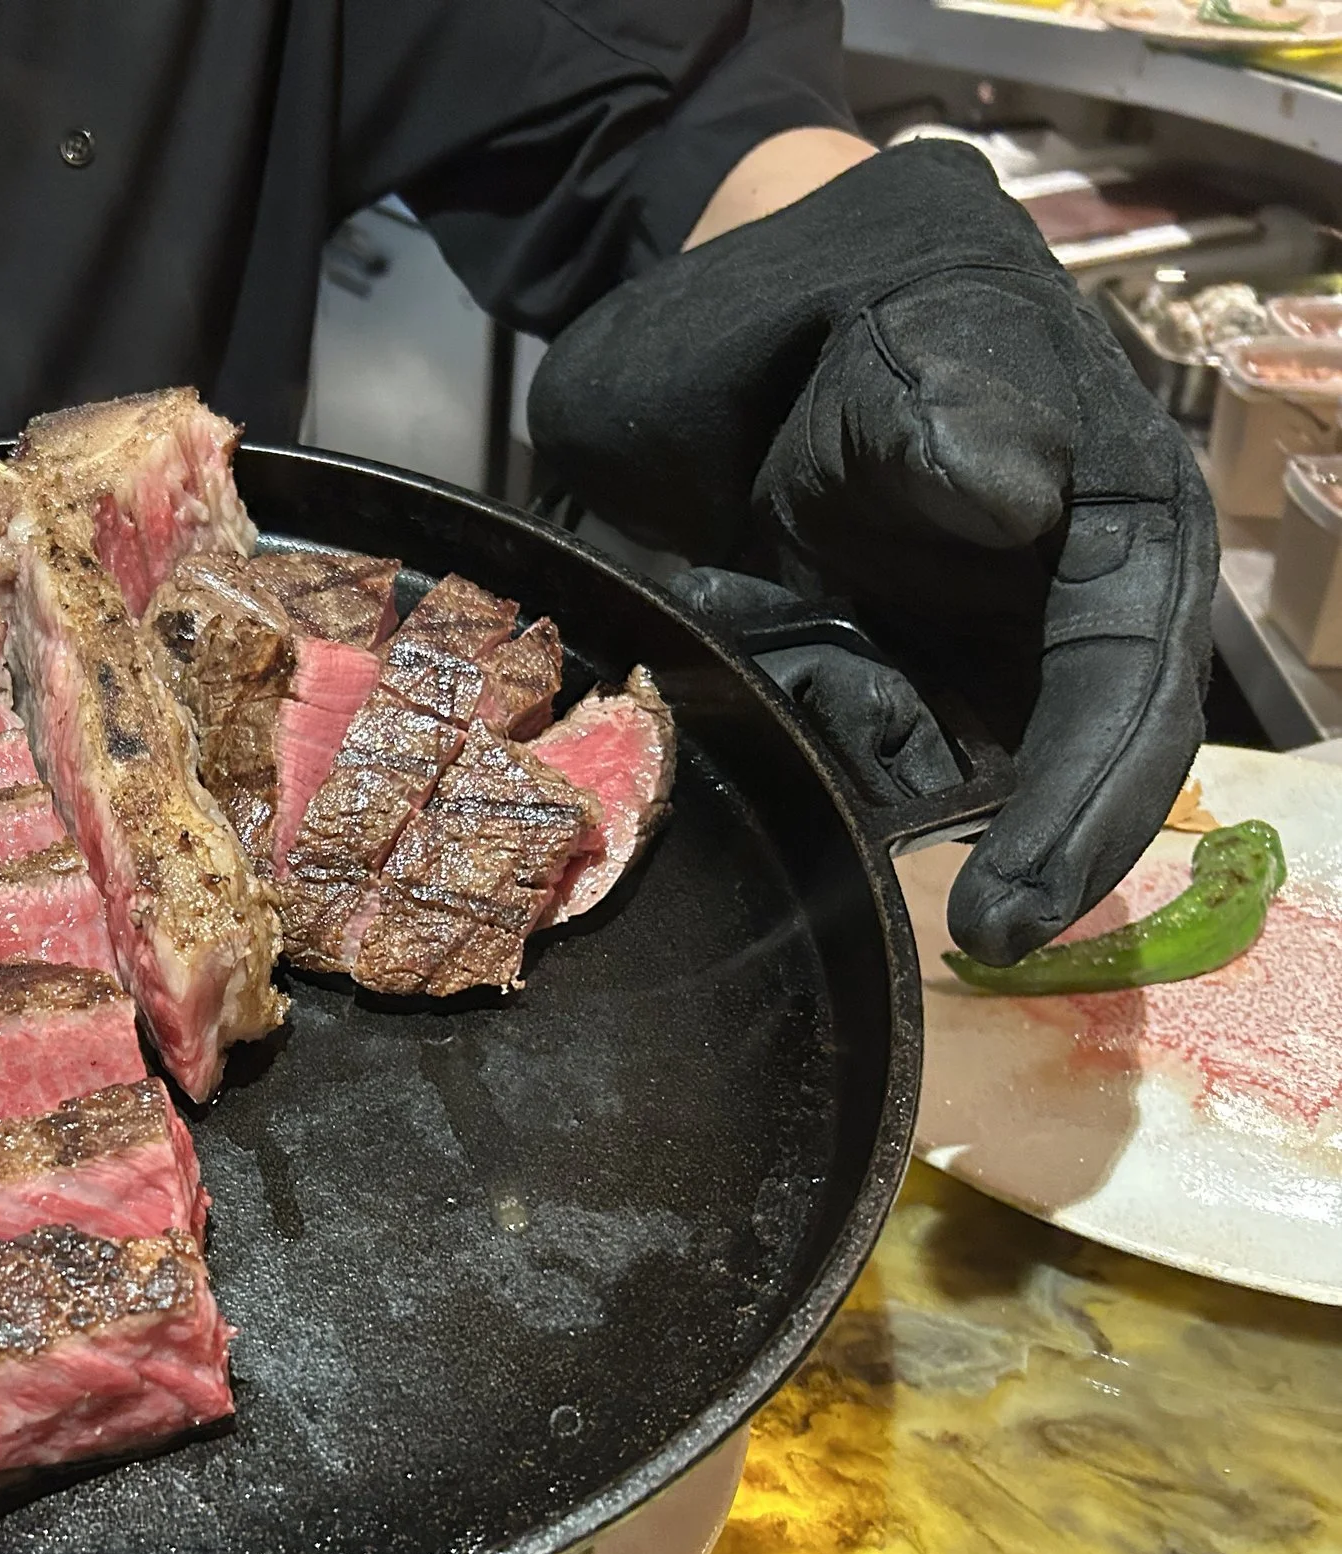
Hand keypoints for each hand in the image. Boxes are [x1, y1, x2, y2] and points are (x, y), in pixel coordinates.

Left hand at [529, 140, 1213, 965]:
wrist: (757, 291)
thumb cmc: (870, 295)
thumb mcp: (915, 331)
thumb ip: (957, 409)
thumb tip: (1015, 494)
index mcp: (1121, 527)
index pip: (1130, 690)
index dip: (1088, 807)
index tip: (1021, 904)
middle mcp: (1062, 609)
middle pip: (1070, 766)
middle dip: (1027, 854)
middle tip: (975, 936)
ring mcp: (964, 647)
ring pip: (951, 768)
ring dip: (880, 779)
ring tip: (789, 667)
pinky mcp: (872, 665)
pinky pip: (853, 740)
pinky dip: (805, 728)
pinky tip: (748, 637)